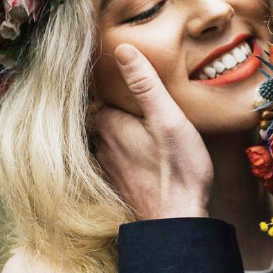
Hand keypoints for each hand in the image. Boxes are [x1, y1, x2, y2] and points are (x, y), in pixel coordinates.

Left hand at [90, 44, 212, 219]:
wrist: (177, 223)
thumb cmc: (177, 170)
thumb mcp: (168, 119)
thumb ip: (145, 84)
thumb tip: (123, 49)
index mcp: (110, 126)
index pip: (94, 99)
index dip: (103, 88)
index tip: (111, 78)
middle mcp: (102, 148)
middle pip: (98, 121)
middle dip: (109, 110)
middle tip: (125, 99)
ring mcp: (109, 171)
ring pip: (105, 144)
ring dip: (115, 135)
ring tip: (133, 125)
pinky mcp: (120, 189)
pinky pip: (115, 165)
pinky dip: (122, 157)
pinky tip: (138, 157)